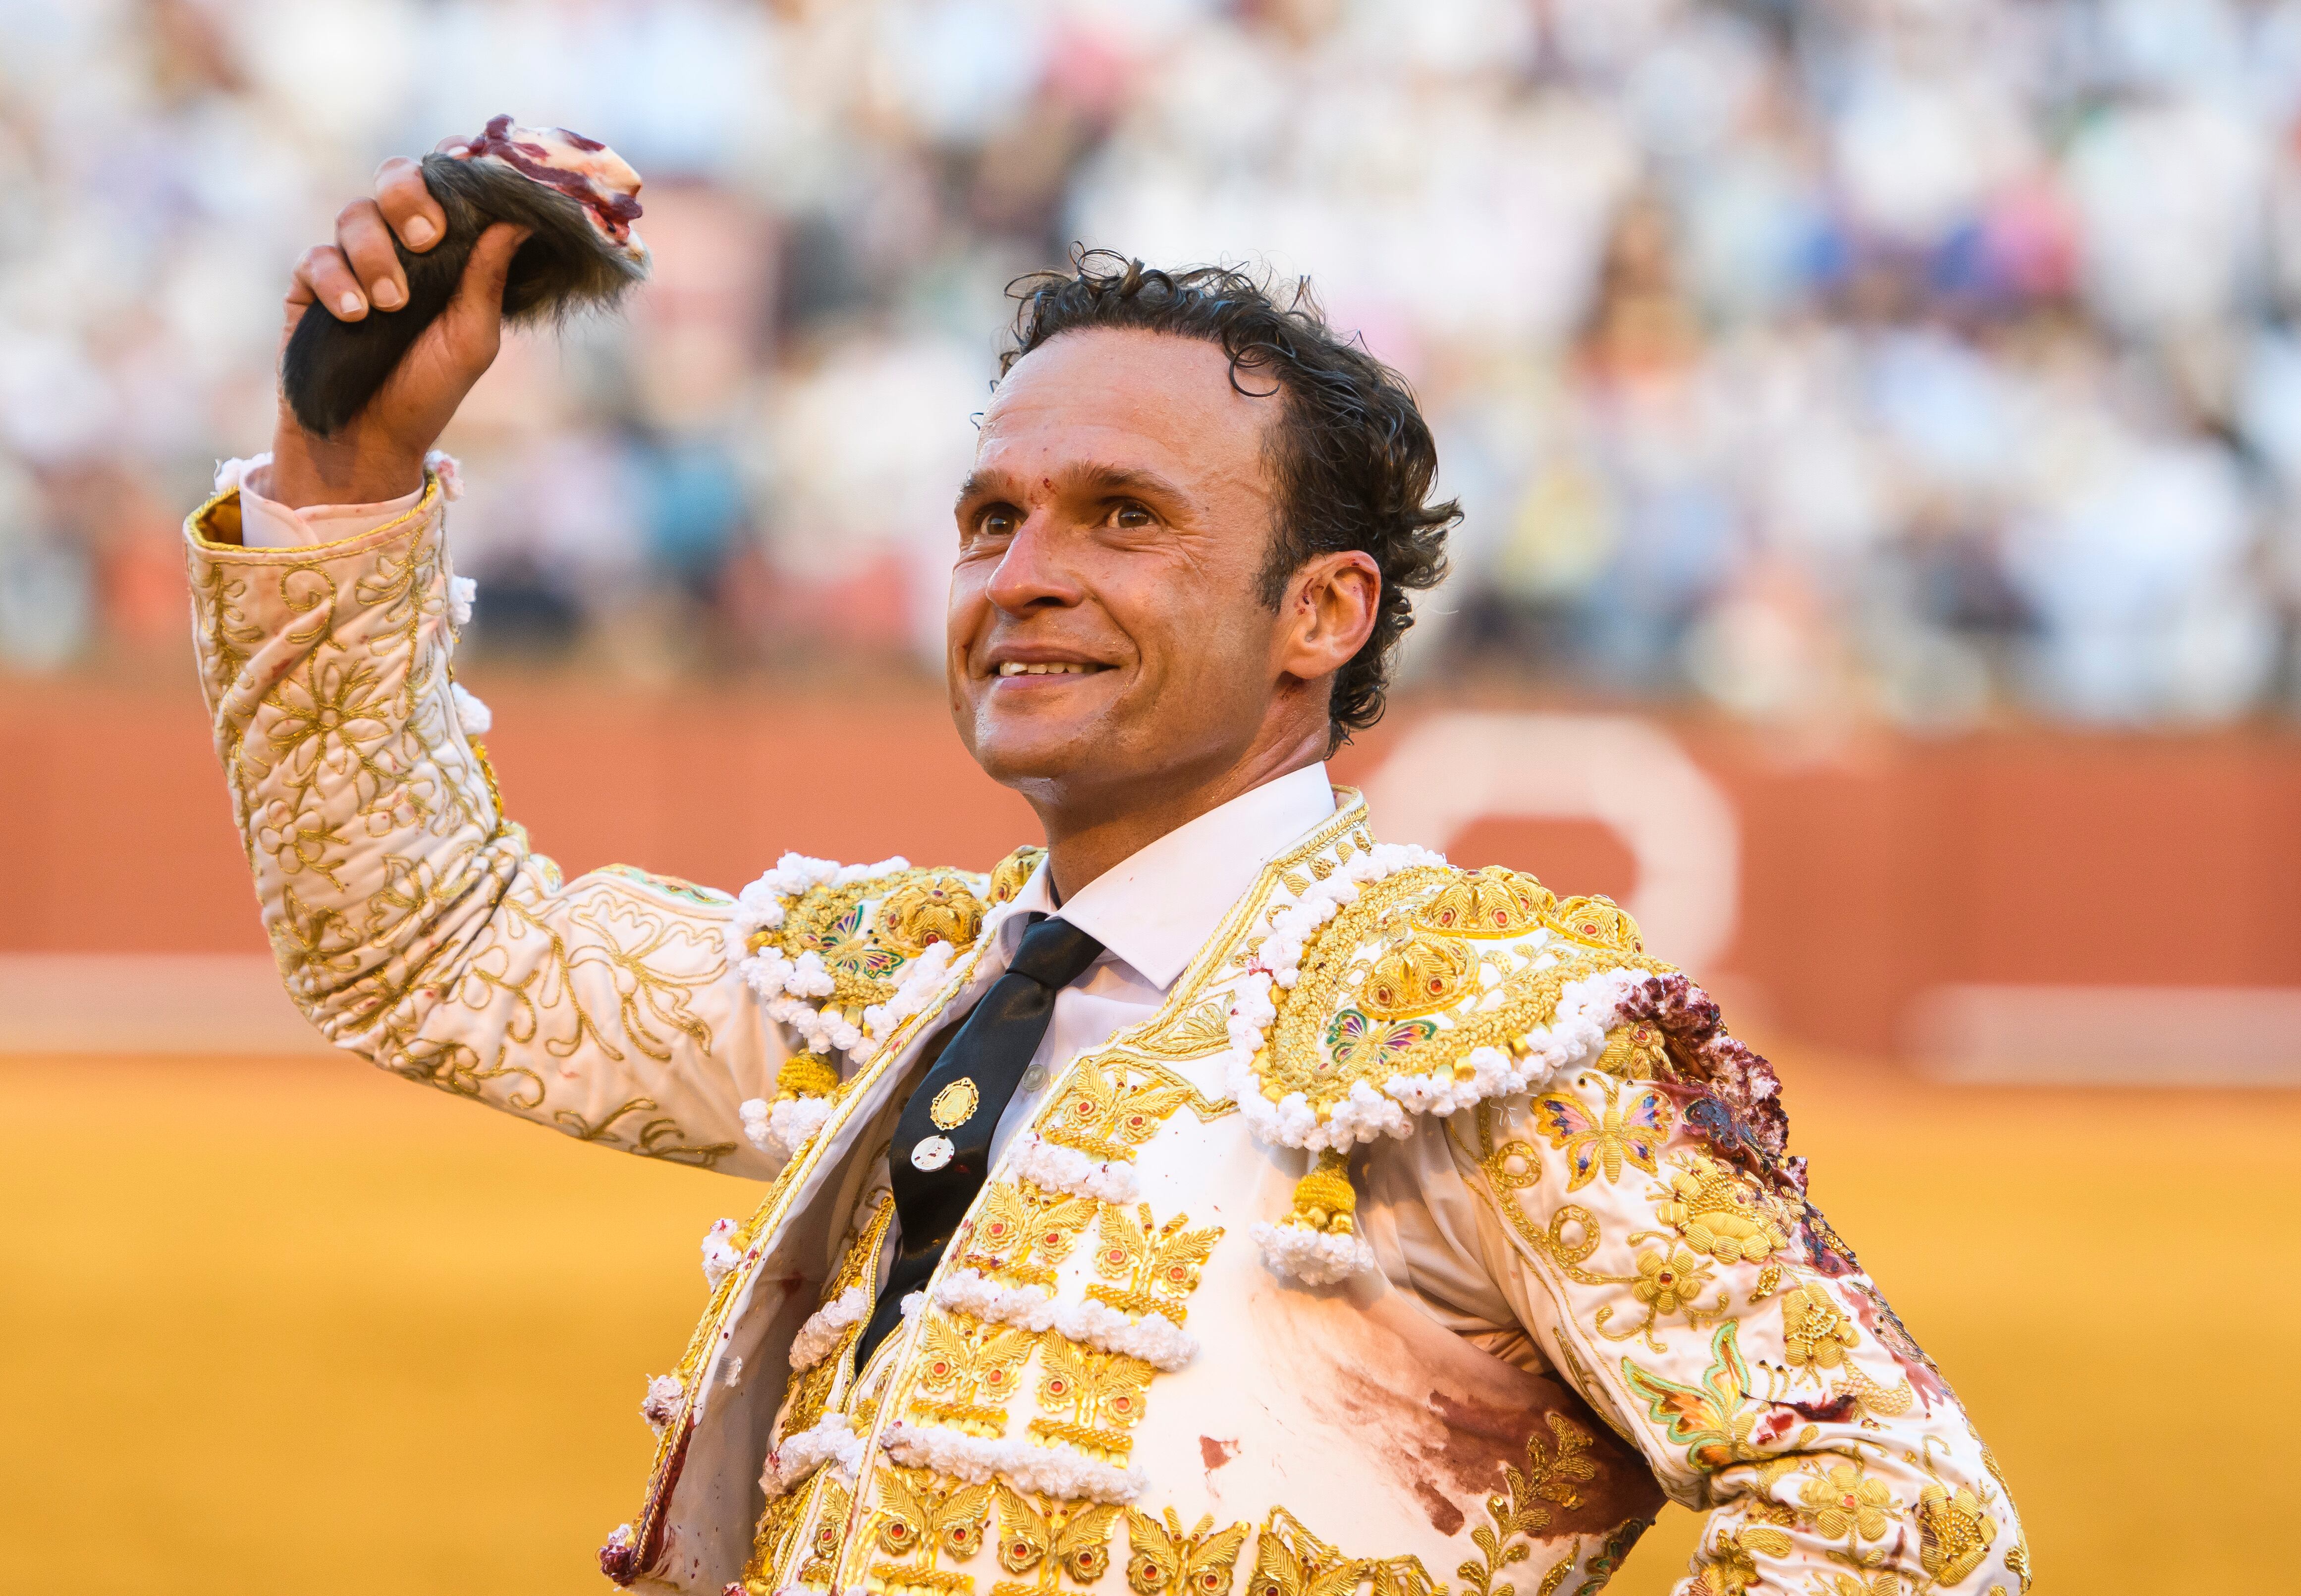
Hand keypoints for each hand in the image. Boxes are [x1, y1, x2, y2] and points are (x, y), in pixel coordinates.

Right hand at [265, 136, 529, 508]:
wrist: (370, 440)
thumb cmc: (430, 390)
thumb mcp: (474, 337)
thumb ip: (490, 277)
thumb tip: (522, 218)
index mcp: (445, 250)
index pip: (445, 186)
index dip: (454, 164)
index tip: (467, 158)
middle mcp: (398, 245)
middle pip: (395, 181)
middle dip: (410, 197)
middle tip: (428, 237)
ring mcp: (351, 260)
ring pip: (355, 215)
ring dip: (376, 254)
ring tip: (393, 304)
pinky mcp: (309, 284)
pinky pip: (316, 257)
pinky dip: (336, 281)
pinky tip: (354, 314)